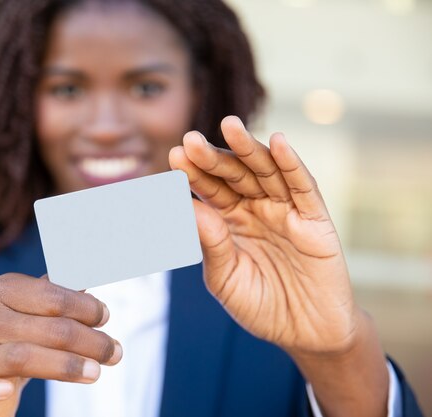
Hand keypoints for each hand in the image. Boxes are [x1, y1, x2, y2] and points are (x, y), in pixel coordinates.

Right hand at [0, 274, 121, 416]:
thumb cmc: (19, 337)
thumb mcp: (39, 311)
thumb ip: (63, 292)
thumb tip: (93, 267)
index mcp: (5, 289)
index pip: (54, 297)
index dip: (86, 308)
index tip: (105, 318)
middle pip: (50, 329)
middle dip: (91, 342)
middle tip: (115, 353)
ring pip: (22, 357)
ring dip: (66, 366)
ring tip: (96, 373)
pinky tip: (6, 391)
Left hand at [169, 116, 359, 354]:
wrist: (305, 332)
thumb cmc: (260, 306)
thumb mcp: (226, 278)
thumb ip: (210, 244)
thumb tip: (187, 206)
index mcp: (230, 221)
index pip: (210, 191)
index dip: (193, 174)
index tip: (174, 157)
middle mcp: (256, 208)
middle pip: (234, 175)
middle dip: (213, 158)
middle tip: (191, 141)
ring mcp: (285, 210)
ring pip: (266, 172)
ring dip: (249, 149)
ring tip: (230, 126)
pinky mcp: (314, 218)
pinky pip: (303, 186)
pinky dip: (292, 164)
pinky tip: (278, 143)